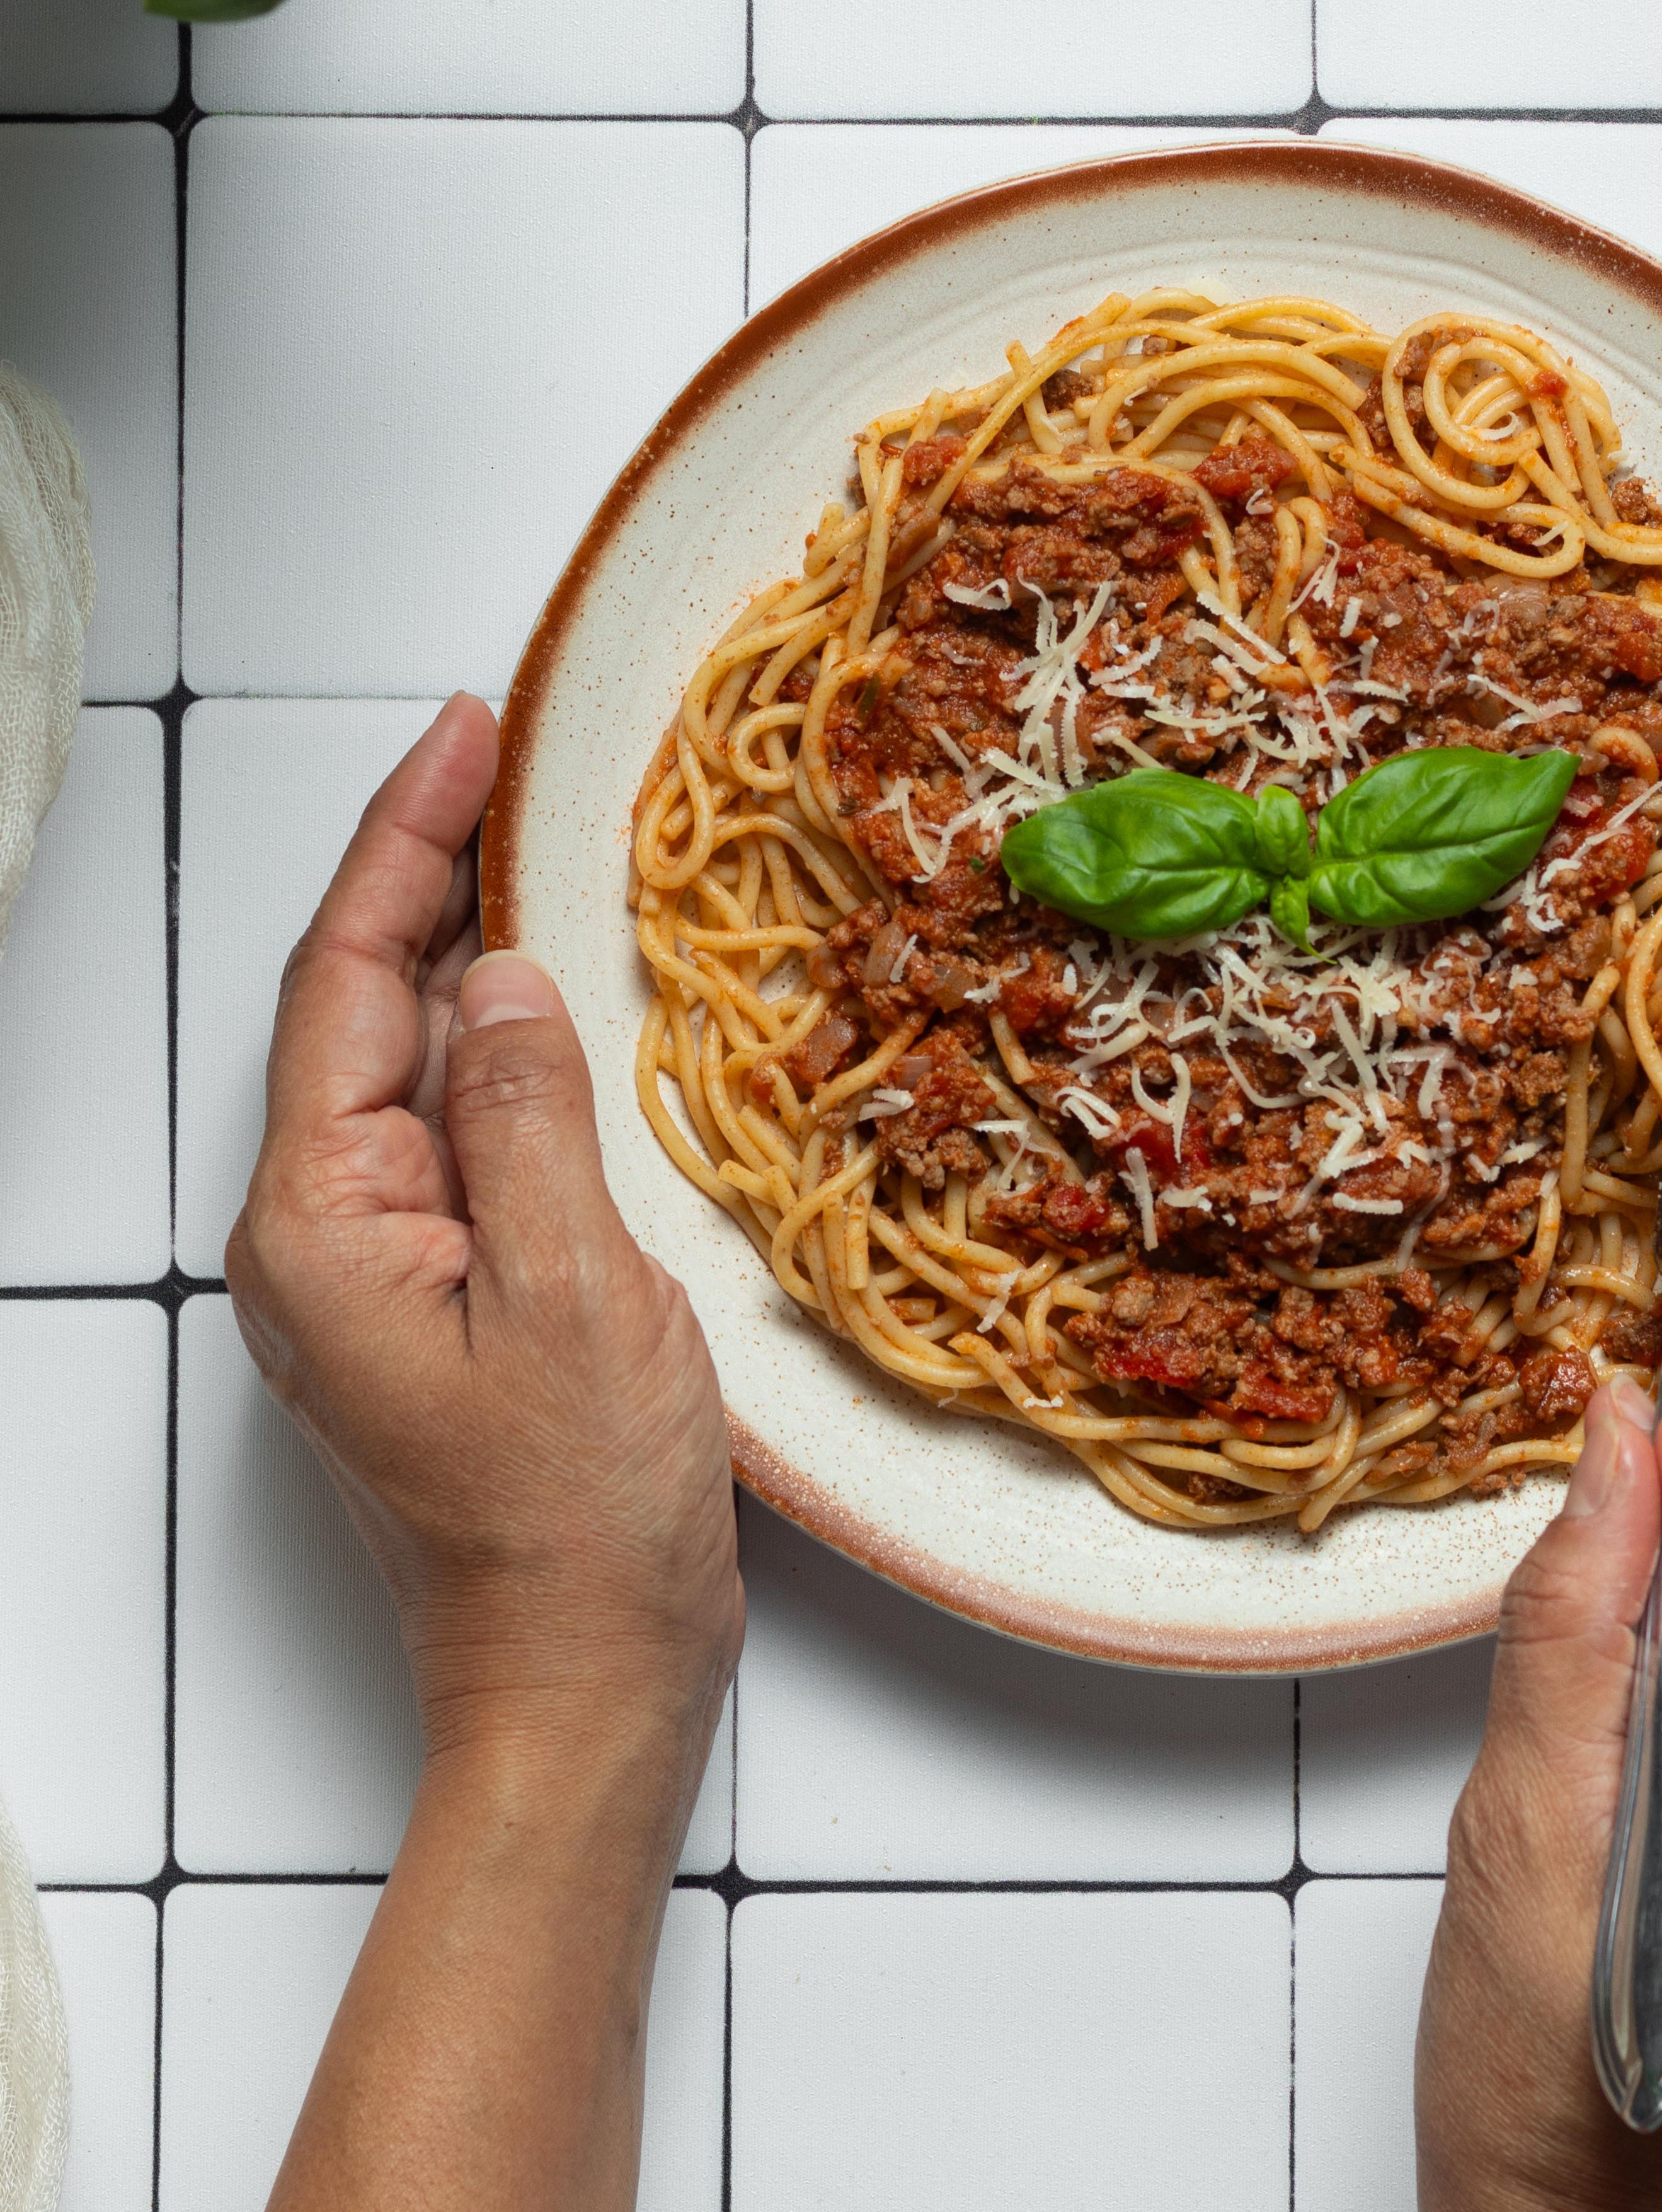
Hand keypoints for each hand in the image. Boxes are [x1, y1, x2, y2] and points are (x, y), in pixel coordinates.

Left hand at [225, 695, 743, 2210]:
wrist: (579, 1686)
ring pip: (407, 1068)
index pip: (344, 982)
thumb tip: (498, 980)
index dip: (407, 843)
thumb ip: (524, 1121)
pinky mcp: (435, 1297)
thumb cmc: (576, 1525)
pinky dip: (500, 1050)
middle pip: (359, 1010)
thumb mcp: (577, 1300)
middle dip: (427, 875)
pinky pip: (454, 1135)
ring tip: (535, 850)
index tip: (467, 736)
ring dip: (465, 956)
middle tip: (508, 761)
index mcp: (324, 1225)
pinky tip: (556, 1011)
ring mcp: (375, 1270)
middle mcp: (322, 1237)